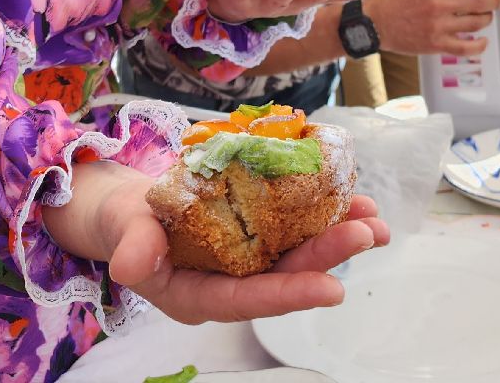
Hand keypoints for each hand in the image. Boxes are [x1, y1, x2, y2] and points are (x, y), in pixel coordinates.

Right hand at [46, 162, 390, 323]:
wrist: (128, 207)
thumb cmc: (124, 223)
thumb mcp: (122, 231)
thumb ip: (133, 248)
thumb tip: (130, 266)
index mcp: (198, 294)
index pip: (248, 300)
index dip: (290, 294)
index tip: (332, 288)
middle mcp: (231, 281)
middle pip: (284, 273)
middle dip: (328, 256)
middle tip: (368, 234)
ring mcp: (247, 257)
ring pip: (298, 252)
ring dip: (338, 235)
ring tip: (377, 221)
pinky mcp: (257, 233)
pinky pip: (295, 226)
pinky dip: (325, 213)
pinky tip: (356, 200)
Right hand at [366, 0, 499, 57]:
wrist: (371, 24)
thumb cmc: (389, 1)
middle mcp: (438, 4)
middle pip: (480, 2)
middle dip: (494, 0)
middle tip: (496, 0)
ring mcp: (438, 26)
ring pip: (477, 23)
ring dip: (487, 18)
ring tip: (486, 16)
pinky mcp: (436, 45)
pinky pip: (466, 48)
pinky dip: (480, 45)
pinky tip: (483, 40)